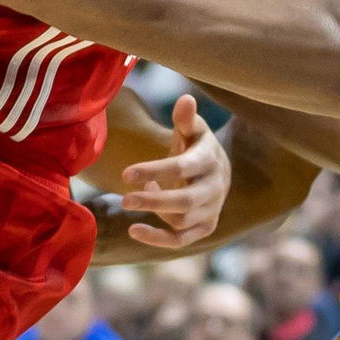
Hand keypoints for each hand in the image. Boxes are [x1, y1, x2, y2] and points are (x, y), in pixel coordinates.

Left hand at [115, 95, 228, 248]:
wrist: (216, 171)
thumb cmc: (195, 146)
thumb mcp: (192, 129)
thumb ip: (185, 118)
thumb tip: (186, 99)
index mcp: (210, 159)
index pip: (182, 168)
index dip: (154, 170)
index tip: (125, 174)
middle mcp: (215, 187)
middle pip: (185, 202)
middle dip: (153, 202)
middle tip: (124, 200)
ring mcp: (212, 209)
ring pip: (182, 220)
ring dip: (153, 212)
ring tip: (131, 198)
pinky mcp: (206, 227)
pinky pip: (182, 240)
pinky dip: (158, 239)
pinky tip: (133, 230)